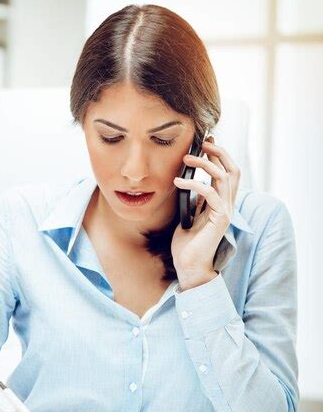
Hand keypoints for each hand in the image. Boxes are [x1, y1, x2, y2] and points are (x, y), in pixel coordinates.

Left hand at [171, 137, 240, 287]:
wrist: (189, 268)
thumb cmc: (187, 245)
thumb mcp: (188, 216)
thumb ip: (194, 201)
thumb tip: (189, 184)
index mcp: (221, 203)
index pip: (227, 173)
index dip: (219, 156)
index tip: (205, 143)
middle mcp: (227, 205)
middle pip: (233, 170)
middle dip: (219, 153)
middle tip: (202, 143)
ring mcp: (225, 212)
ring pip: (223, 177)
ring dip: (205, 164)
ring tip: (186, 159)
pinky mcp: (219, 220)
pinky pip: (210, 193)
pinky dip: (193, 184)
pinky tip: (177, 183)